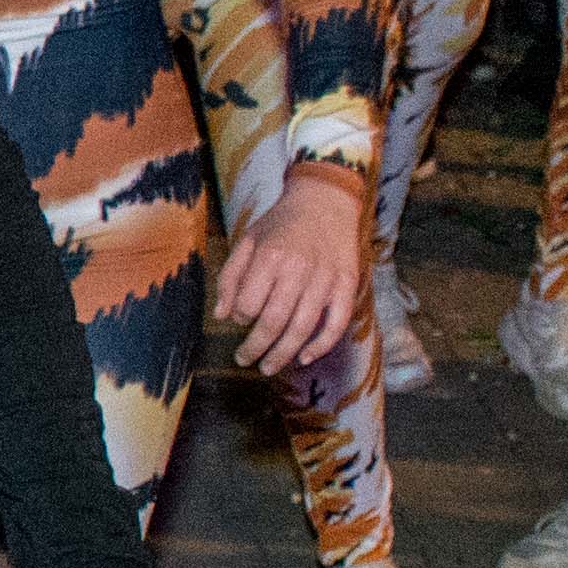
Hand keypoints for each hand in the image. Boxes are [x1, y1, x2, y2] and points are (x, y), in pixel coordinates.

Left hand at [208, 161, 367, 376]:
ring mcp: (326, 278)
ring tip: (268, 368)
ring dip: (283, 354)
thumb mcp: (248, 240)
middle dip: (256, 348)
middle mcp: (298, 269)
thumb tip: (221, 315)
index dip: (240, 317)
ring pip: (302, 328)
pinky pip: (337, 323)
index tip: (240, 320)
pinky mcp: (346, 284)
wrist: (325, 200)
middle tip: (245, 360)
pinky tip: (305, 358)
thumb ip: (231, 276)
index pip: (248, 303)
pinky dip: (321, 345)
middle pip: (274, 321)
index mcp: (270, 256)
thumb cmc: (281, 223)